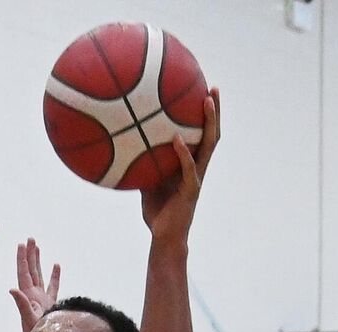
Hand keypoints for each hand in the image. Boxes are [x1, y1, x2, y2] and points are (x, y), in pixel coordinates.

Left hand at [9, 238, 59, 331]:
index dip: (22, 258)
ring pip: (40, 275)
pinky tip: (56, 265)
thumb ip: (21, 303)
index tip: (22, 244)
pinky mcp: (50, 303)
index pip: (24, 272)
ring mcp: (41, 298)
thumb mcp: (28, 318)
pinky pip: (53, 286)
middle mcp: (32, 295)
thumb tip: (12, 289)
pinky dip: (54, 275)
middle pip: (31, 270)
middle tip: (30, 239)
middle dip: (30, 254)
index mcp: (27, 295)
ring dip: (39, 261)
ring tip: (38, 247)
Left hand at [140, 88, 220, 242]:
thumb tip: (122, 147)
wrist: (164, 238)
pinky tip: (176, 138)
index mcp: (190, 165)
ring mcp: (197, 178)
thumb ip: (142, 165)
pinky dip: (183, 152)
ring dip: (209, 123)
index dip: (204, 117)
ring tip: (206, 101)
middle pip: (211, 134)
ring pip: (209, 146)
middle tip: (213, 88)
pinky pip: (189, 168)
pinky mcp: (191, 190)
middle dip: (214, 111)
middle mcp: (198, 168)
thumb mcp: (146, 182)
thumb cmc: (156, 212)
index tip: (201, 93)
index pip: (201, 136)